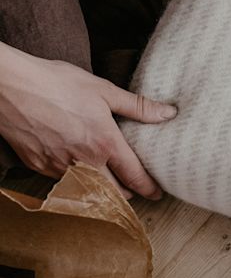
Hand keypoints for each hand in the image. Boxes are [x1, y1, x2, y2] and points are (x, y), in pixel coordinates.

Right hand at [0, 44, 175, 198]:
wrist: (11, 87)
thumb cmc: (56, 83)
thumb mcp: (103, 90)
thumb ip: (137, 107)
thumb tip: (168, 113)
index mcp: (104, 144)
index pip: (135, 177)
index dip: (150, 189)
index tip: (158, 194)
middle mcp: (84, 163)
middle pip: (114, 192)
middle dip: (127, 191)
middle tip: (135, 184)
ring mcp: (59, 168)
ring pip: (89, 190)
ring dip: (102, 188)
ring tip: (110, 178)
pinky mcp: (39, 167)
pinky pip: (64, 181)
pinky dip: (76, 178)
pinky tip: (78, 165)